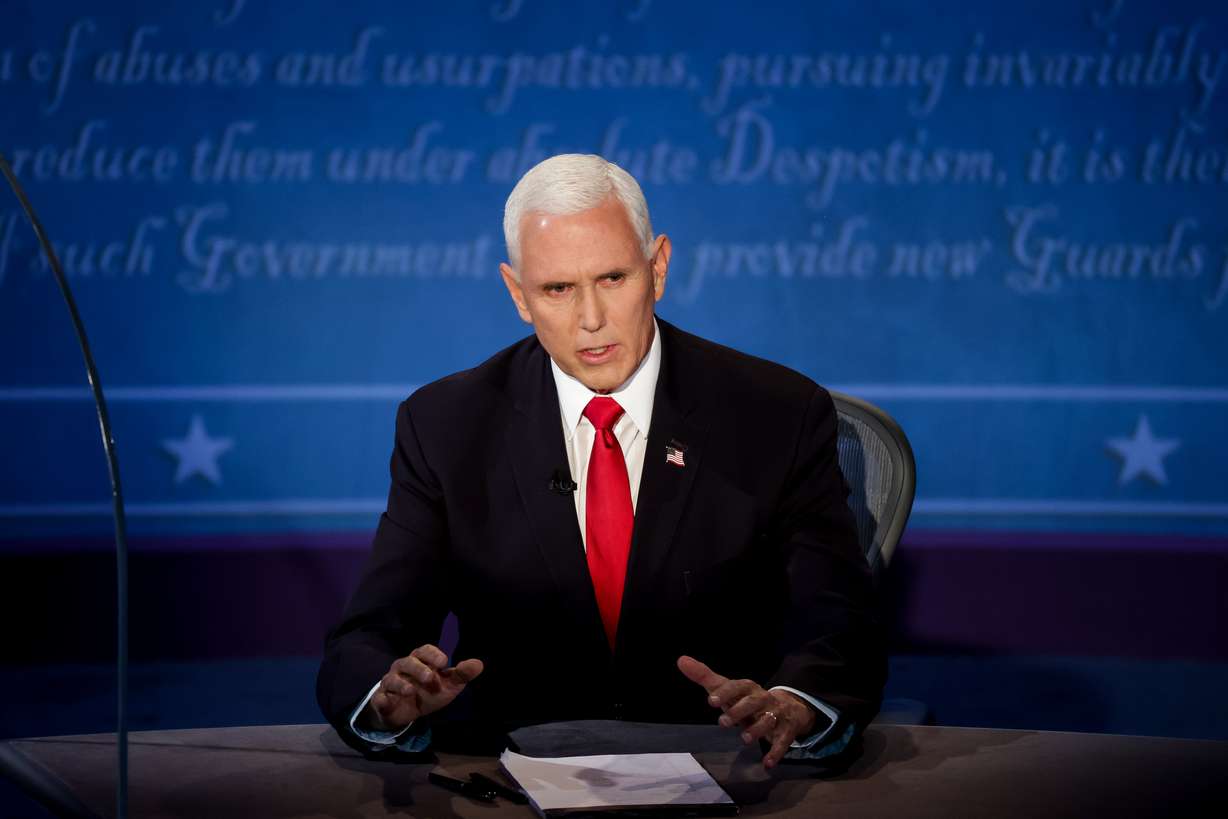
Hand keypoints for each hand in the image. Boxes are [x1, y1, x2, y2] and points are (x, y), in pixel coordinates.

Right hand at [363, 644, 483, 732]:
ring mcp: (390, 683)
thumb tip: (479, 664)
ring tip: (411, 691)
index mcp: (420, 661)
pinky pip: (379, 698)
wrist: (407, 713)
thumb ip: (461, 675)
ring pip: (392, 679)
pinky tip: (386, 701)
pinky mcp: (381, 699)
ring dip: (401, 684)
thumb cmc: (428, 692)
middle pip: (408, 662)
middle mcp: (403, 668)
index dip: (433, 654)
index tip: (444, 662)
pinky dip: (382, 699)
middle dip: (419, 669)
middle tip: (430, 678)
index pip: (424, 650)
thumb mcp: (447, 685)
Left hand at [677, 655, 815, 768]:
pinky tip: (767, 764)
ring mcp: (776, 715)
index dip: (725, 693)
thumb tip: (681, 661)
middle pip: (752, 703)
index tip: (711, 701)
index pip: (737, 687)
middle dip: (739, 711)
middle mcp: (763, 699)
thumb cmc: (746, 699)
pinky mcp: (785, 731)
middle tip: (723, 723)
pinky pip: (782, 741)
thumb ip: (704, 676)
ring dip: (757, 730)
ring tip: (744, 739)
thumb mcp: (727, 688)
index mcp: (748, 688)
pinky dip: (776, 752)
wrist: (786, 707)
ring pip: (768, 720)